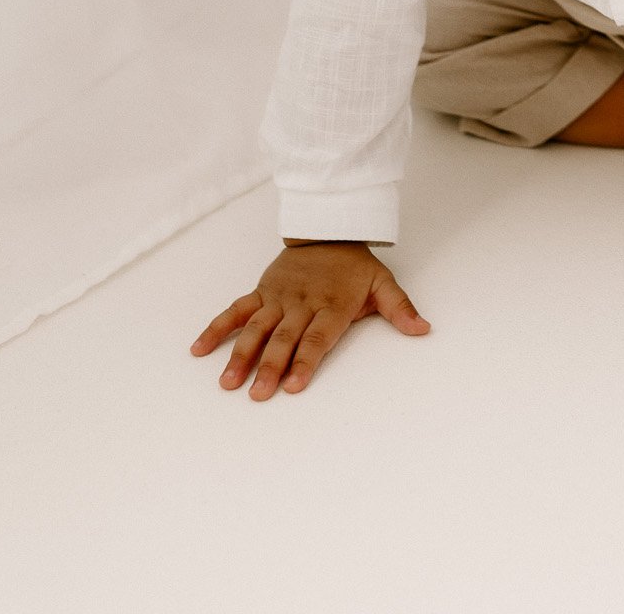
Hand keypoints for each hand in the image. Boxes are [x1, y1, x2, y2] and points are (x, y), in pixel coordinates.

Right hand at [189, 241, 430, 398]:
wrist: (329, 229)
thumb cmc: (356, 266)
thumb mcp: (382, 283)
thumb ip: (400, 309)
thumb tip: (424, 329)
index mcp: (332, 305)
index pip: (318, 338)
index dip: (306, 361)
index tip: (294, 385)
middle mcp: (302, 303)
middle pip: (284, 338)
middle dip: (271, 367)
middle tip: (257, 394)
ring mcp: (278, 297)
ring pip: (256, 327)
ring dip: (240, 355)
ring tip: (227, 383)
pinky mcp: (261, 291)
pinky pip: (236, 310)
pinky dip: (217, 328)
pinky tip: (199, 349)